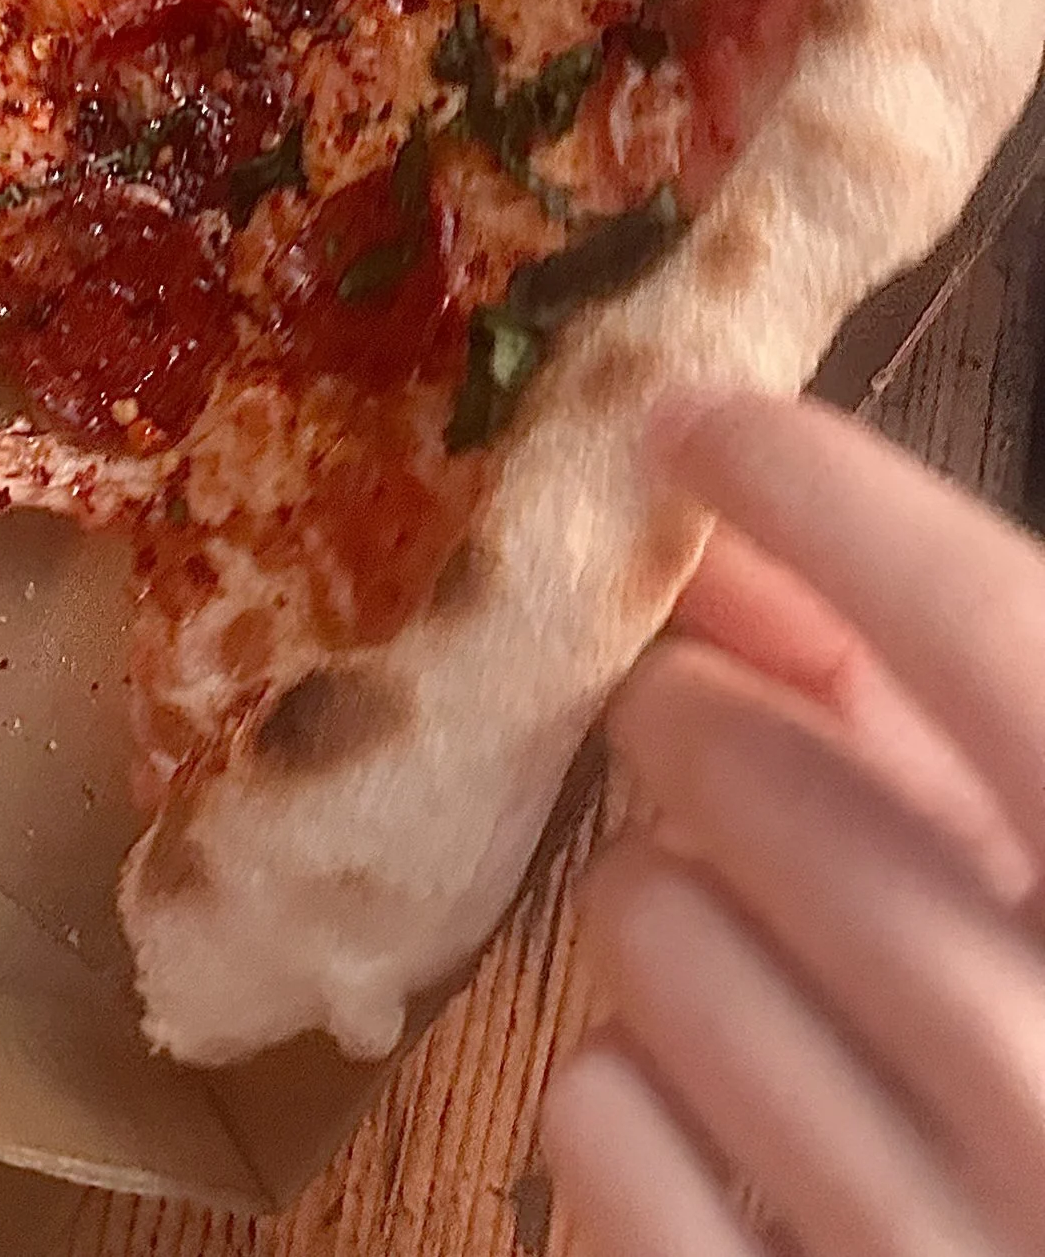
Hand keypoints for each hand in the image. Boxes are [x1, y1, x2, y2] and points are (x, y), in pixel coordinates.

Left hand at [544, 393, 1044, 1255]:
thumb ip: (933, 700)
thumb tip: (722, 531)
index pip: (997, 641)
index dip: (837, 503)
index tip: (700, 422)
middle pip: (757, 779)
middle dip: (695, 716)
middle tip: (697, 722)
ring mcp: (945, 1251)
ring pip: (649, 932)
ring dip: (657, 894)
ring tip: (743, 933)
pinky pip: (597, 1121)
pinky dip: (617, 1079)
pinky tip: (709, 1091)